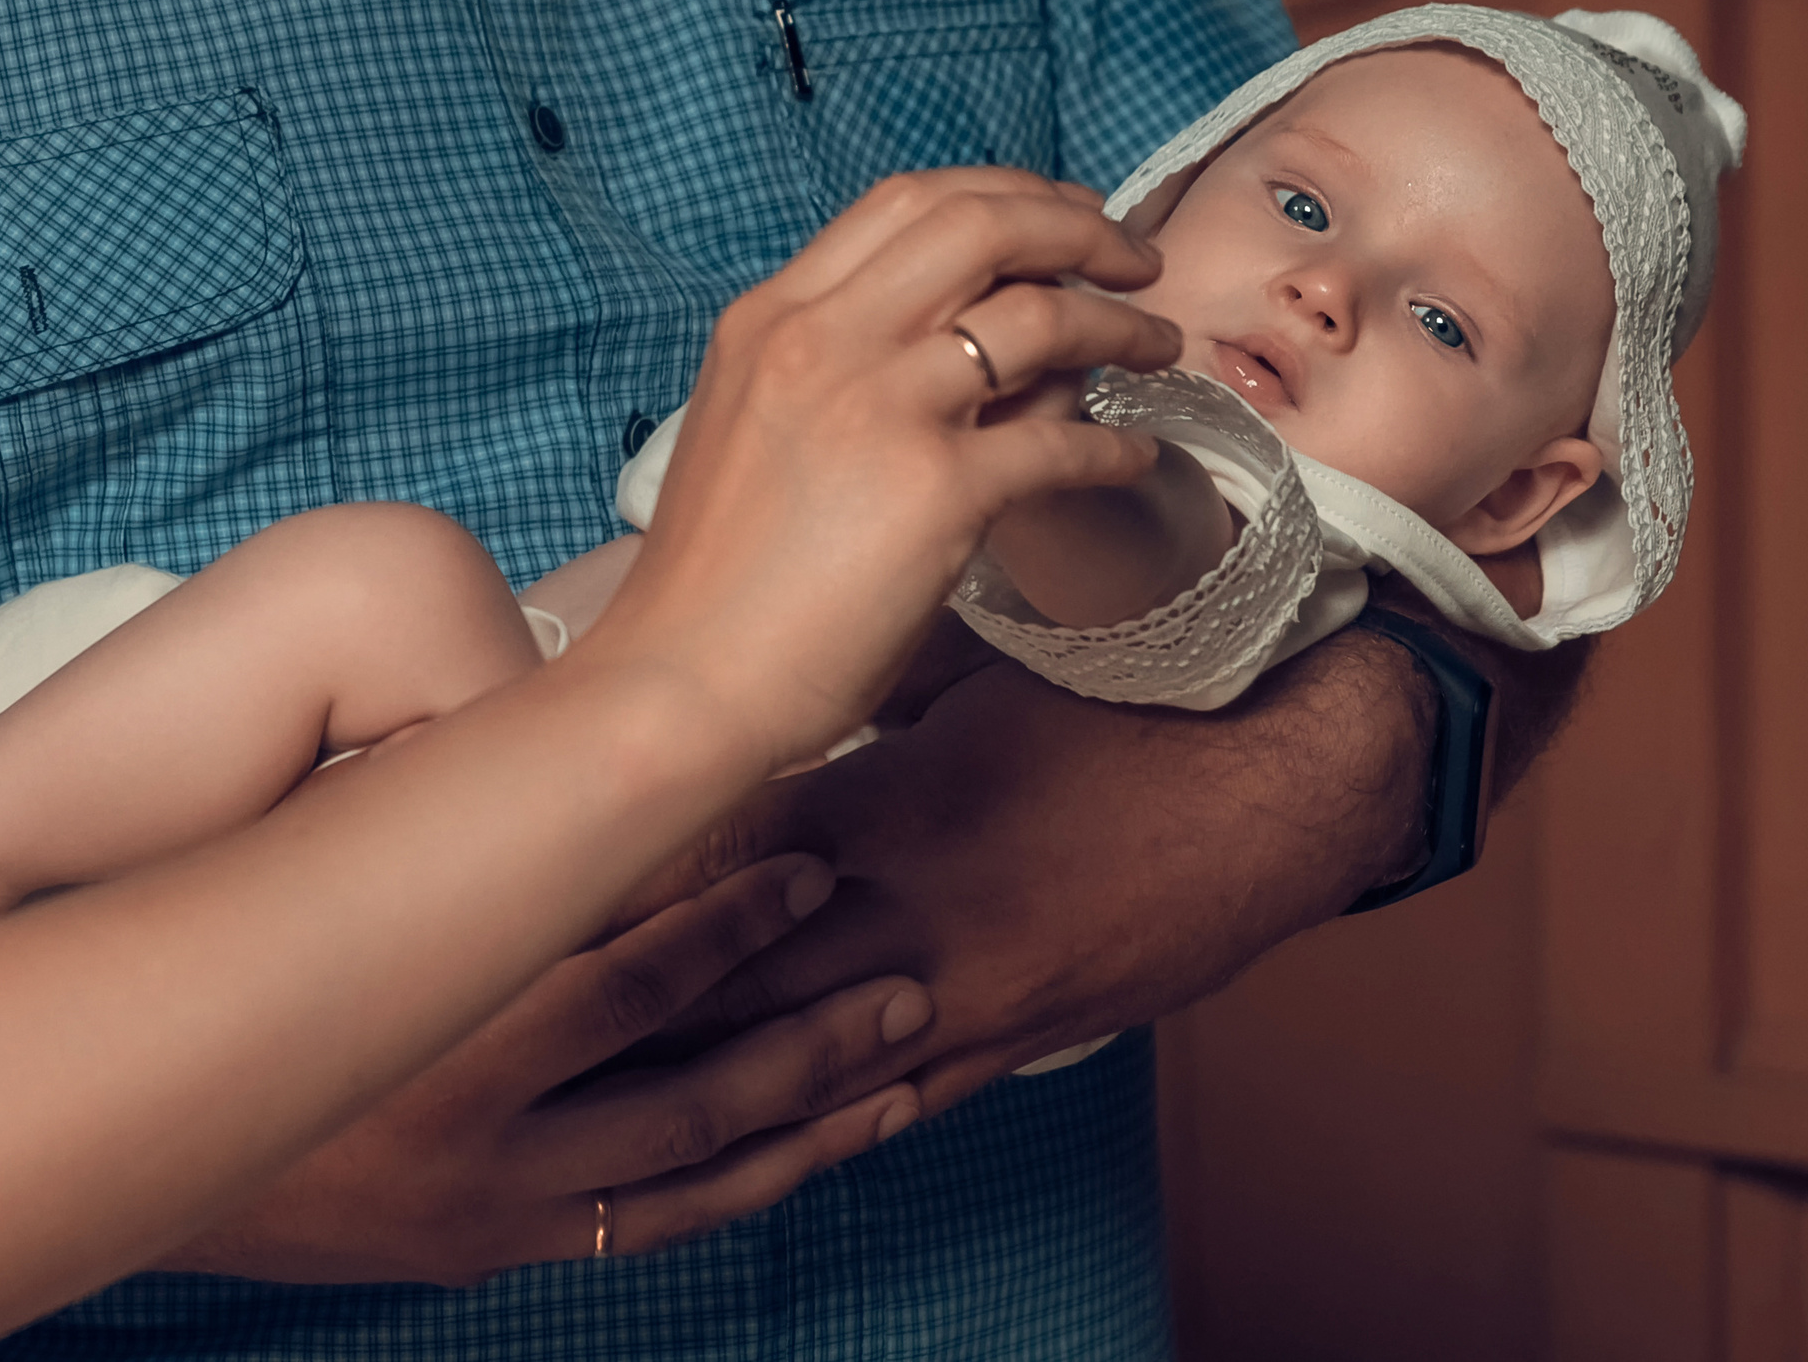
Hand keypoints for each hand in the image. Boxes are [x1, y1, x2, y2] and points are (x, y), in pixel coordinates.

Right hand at [156, 854, 932, 1285]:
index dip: (730, 919)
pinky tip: (808, 1153)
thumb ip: (411, 822)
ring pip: (689, 1180)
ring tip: (903, 1064)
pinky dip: (738, 1191)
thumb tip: (531, 716)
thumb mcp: (294, 887)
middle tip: (910, 979)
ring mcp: (487, 1214)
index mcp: (434, 1041)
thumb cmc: (203, 971)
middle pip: (690, 1093)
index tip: (810, 858)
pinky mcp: (484, 1254)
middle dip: (810, 1037)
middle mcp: (477, 1145)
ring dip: (804, 1123)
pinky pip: (644, 1236)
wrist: (103, 1143)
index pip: (624, 978)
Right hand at [586, 169, 1181, 773]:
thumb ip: (837, 370)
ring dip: (1120, 324)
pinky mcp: (934, 493)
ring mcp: (880, 410)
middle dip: (1078, 225)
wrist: (678, 684)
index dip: (1005, 195)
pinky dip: (1115, 445)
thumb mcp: (753, 428)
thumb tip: (971, 347)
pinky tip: (1137, 457)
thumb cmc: (714, 581)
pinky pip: (1060, 443)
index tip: (1061, 216)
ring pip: (1038, 318)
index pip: (907, 203)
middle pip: (981, 226)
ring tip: (1161, 345)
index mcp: (772, 318)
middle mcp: (822, 342)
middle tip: (1136, 260)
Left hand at [624, 631, 1433, 1114]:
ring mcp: (964, 983)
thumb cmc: (1131, 706)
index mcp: (888, 800)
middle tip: (527, 1016)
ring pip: (808, 1050)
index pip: (724, 849)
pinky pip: (907, 1095)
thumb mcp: (985, 677)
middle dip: (636, 995)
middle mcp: (909, 903)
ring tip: (599, 1097)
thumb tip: (805, 667)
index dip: (628, 875)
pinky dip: (828, 1117)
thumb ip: (878, 691)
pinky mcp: (1021, 1033)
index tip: (544, 880)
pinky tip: (759, 1140)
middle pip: (739, 967)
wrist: (1279, 780)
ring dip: (711, 1072)